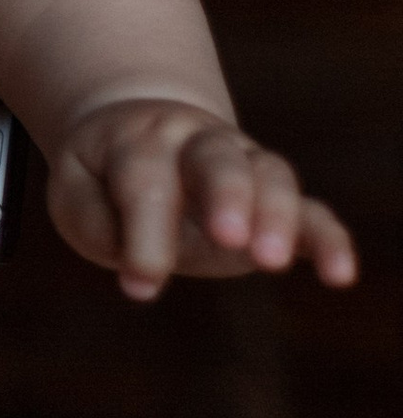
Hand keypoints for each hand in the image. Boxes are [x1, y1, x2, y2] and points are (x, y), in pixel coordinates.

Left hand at [48, 99, 357, 301]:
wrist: (142, 131)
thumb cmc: (103, 175)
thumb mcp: (77, 191)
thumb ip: (98, 223)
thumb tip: (141, 269)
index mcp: (142, 137)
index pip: (146, 180)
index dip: (145, 235)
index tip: (141, 286)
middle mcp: (199, 141)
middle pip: (218, 159)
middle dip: (227, 197)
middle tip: (229, 240)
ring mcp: (243, 163)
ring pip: (271, 175)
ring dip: (276, 216)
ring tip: (271, 263)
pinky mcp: (273, 198)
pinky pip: (311, 210)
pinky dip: (329, 238)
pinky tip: (339, 274)